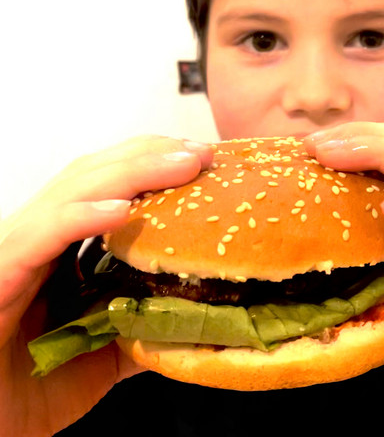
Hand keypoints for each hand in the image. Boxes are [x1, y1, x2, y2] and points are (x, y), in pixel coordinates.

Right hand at [0, 136, 213, 435]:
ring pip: (72, 191)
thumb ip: (140, 330)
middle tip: (203, 151)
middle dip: (152, 155)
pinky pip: (39, 236)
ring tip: (183, 164)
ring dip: (133, 172)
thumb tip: (195, 318)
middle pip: (96, 174)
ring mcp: (14, 249)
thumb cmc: (20, 393)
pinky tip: (121, 212)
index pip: (109, 187)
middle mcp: (36, 236)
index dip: (155, 165)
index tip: (204, 160)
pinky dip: (80, 218)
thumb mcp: (99, 357)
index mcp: (60, 247)